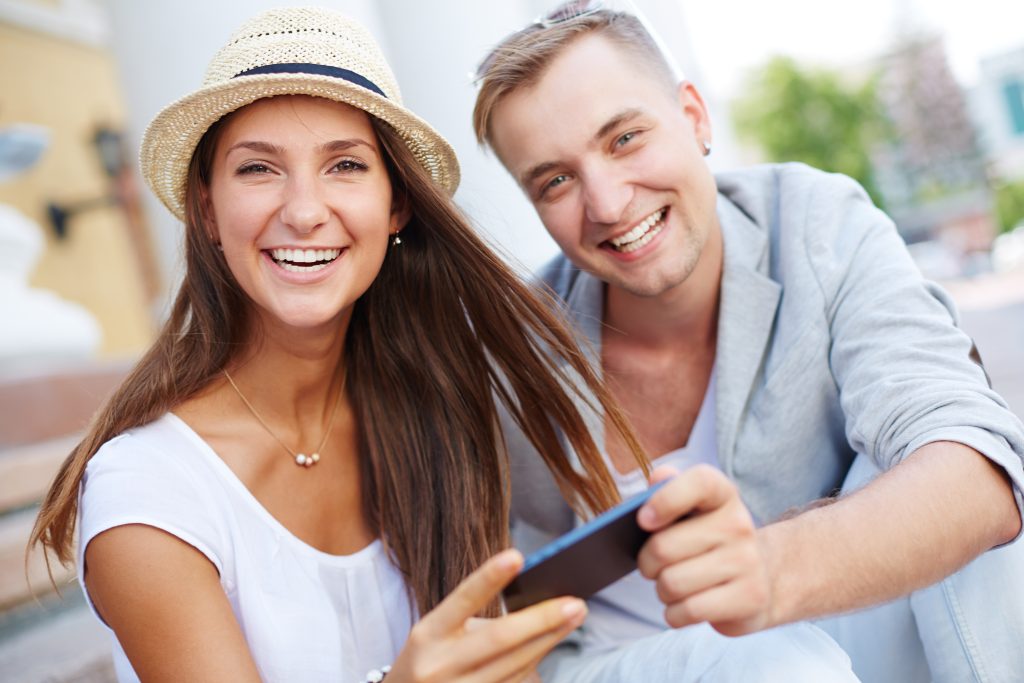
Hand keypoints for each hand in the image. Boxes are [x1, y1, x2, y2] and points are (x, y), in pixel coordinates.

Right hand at [388, 549, 586, 682]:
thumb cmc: (431, 657)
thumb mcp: (438, 632)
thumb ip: (475, 617)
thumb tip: (534, 601)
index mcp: (428, 634)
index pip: (462, 600)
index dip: (489, 578)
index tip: (517, 556)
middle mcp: (439, 665)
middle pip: (500, 639)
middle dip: (542, 619)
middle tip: (575, 603)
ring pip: (515, 665)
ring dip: (549, 640)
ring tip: (574, 617)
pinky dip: (534, 663)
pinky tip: (549, 644)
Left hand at [636, 465, 772, 635]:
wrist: (761, 577)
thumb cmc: (708, 539)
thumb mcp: (693, 509)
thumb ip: (669, 488)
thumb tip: (658, 479)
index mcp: (723, 495)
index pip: (700, 482)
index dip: (666, 499)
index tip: (643, 521)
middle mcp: (739, 524)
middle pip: (663, 548)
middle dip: (646, 563)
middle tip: (652, 565)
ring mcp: (748, 562)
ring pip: (672, 584)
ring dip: (661, 590)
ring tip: (672, 585)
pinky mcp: (749, 598)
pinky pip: (688, 611)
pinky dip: (675, 613)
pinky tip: (684, 605)